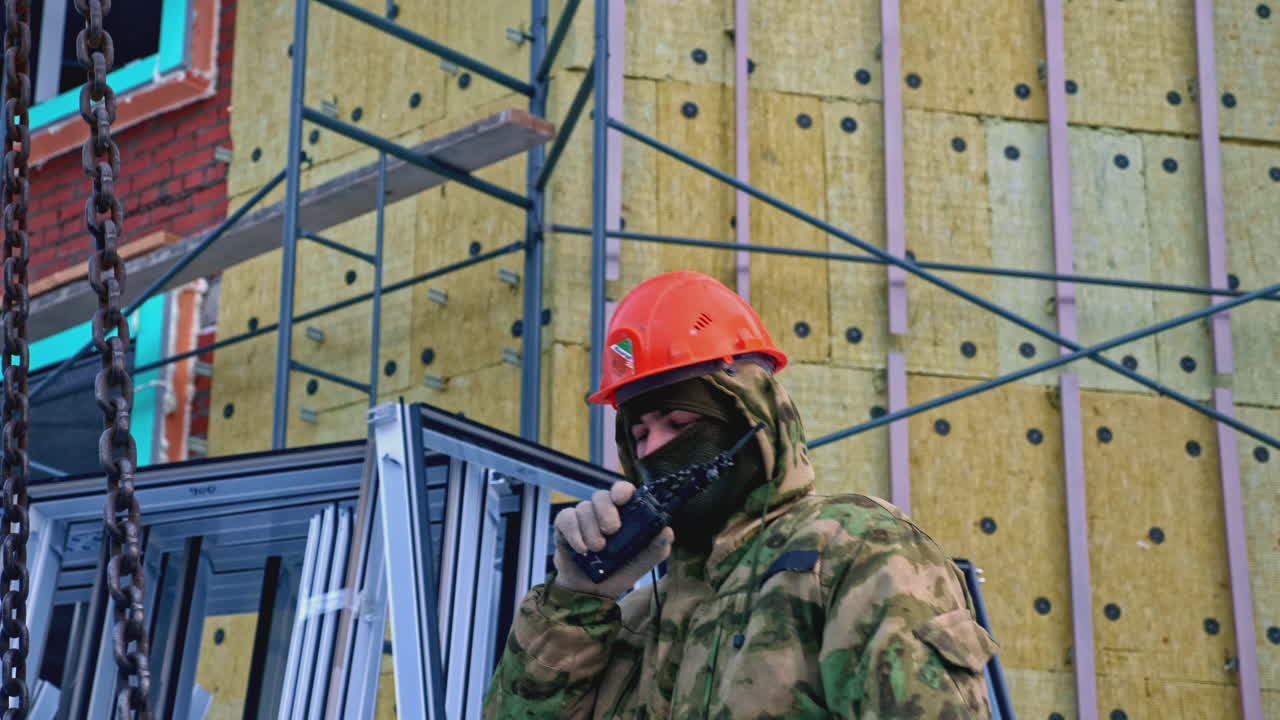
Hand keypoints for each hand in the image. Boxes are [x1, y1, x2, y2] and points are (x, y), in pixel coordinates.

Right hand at [552, 481, 673, 597]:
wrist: (593, 592)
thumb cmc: (619, 571)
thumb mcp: (643, 563)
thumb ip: (657, 547)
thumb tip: (667, 531)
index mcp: (622, 513)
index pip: (622, 491)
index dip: (622, 490)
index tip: (623, 498)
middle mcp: (602, 511)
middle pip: (601, 496)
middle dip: (606, 511)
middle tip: (612, 530)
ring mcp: (582, 518)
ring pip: (584, 508)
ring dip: (591, 529)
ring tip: (598, 549)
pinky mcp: (564, 527)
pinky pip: (566, 518)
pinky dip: (575, 533)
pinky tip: (582, 549)